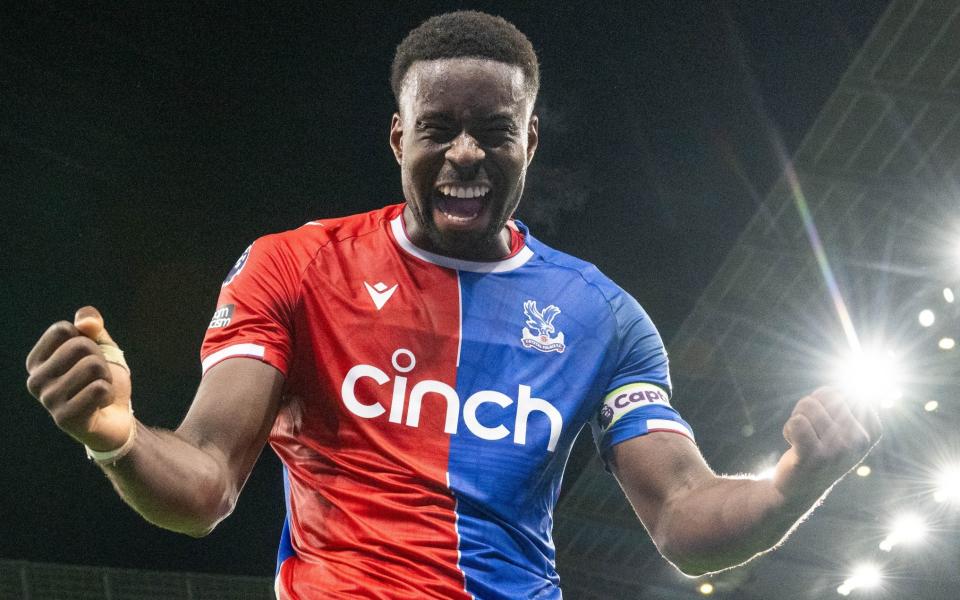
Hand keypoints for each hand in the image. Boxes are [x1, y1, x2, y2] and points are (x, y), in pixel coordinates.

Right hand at [26, 306, 133, 451]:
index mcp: (36, 361)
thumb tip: (86, 321)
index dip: (87, 339)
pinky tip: (100, 405)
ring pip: (92, 366)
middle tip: (98, 377)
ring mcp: (47, 400)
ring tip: (99, 390)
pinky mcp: (64, 418)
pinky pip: (98, 388)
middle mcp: (34, 380)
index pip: (63, 329)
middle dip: (100, 359)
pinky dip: (109, 393)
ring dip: (107, 377)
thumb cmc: (102, 379)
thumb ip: (92, 325)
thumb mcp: (101, 345)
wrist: (116, 418)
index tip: (87, 358)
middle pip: (80, 346)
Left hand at [772, 387, 880, 504]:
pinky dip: (788, 429)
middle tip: (810, 432)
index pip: (838, 393)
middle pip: (824, 396)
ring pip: (807, 405)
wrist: (800, 488)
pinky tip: (793, 445)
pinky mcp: (815, 457)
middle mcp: (859, 441)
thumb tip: (834, 390)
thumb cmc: (820, 449)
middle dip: (808, 409)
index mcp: (871, 431)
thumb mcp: (840, 427)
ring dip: (797, 418)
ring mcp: (838, 450)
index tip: (824, 425)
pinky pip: (796, 422)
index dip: (821, 403)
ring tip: (803, 439)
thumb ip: (844, 403)